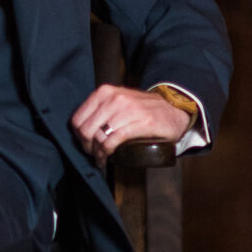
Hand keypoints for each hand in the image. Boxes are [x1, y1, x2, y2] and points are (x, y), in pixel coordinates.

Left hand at [70, 83, 190, 168]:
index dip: (77, 136)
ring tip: (100, 158)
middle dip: (86, 146)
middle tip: (92, 154)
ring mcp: (129, 110)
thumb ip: (101, 108)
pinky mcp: (142, 123)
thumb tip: (80, 127)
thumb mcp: (118, 101)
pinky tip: (106, 158)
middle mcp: (114, 98)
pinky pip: (115, 140)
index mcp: (105, 92)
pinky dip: (107, 153)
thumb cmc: (143, 109)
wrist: (173, 111)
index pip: (78, 118)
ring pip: (100, 136)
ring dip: (97, 152)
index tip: (84, 144)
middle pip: (86, 129)